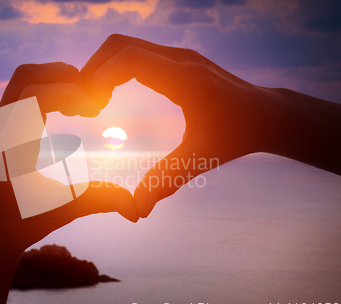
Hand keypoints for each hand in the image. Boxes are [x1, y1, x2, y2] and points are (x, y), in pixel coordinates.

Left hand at [0, 62, 138, 303]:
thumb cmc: (23, 224)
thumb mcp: (65, 209)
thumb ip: (101, 202)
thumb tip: (137, 210)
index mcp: (11, 147)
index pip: (33, 96)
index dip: (68, 93)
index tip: (93, 109)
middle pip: (25, 76)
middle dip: (63, 77)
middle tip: (91, 98)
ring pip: (21, 80)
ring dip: (54, 81)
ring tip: (82, 103)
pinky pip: (20, 92)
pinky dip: (46, 89)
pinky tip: (68, 111)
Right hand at [80, 34, 340, 217]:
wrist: (265, 113)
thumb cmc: (237, 135)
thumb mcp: (201, 158)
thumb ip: (166, 181)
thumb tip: (137, 210)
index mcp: (184, 78)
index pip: (128, 59)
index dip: (99, 77)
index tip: (89, 107)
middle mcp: (178, 58)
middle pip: (118, 45)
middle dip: (93, 70)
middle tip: (86, 104)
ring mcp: (177, 55)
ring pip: (124, 45)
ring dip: (103, 67)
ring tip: (96, 101)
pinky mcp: (175, 58)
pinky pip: (134, 52)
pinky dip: (115, 68)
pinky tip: (112, 95)